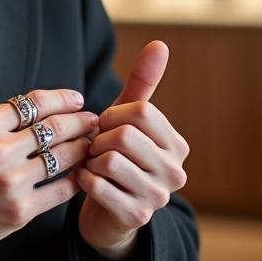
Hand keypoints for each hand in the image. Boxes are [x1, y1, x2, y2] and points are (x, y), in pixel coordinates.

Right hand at [0, 89, 98, 256]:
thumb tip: (34, 108)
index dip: (62, 98)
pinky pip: (61, 190)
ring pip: (64, 157)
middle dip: (81, 121)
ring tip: (92, 144)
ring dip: (83, 147)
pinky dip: (77, 179)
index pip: (35, 103)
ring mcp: (11, 183)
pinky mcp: (20, 211)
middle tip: (94, 120)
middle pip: (56, 128)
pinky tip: (82, 173)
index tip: (76, 99)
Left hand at [77, 41, 189, 260]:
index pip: (140, 111)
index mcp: (178, 145)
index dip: (112, 115)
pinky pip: (97, 184)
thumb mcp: (128, 120)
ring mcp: (159, 197)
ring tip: (92, 166)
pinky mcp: (136, 216)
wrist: (108, 214)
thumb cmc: (117, 158)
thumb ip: (143, 83)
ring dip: (90, 160)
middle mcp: (176, 172)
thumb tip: (160, 43)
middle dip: (99, 139)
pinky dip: (83, 179)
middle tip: (96, 149)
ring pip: (108, 160)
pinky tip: (87, 183)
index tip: (106, 128)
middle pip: (124, 135)